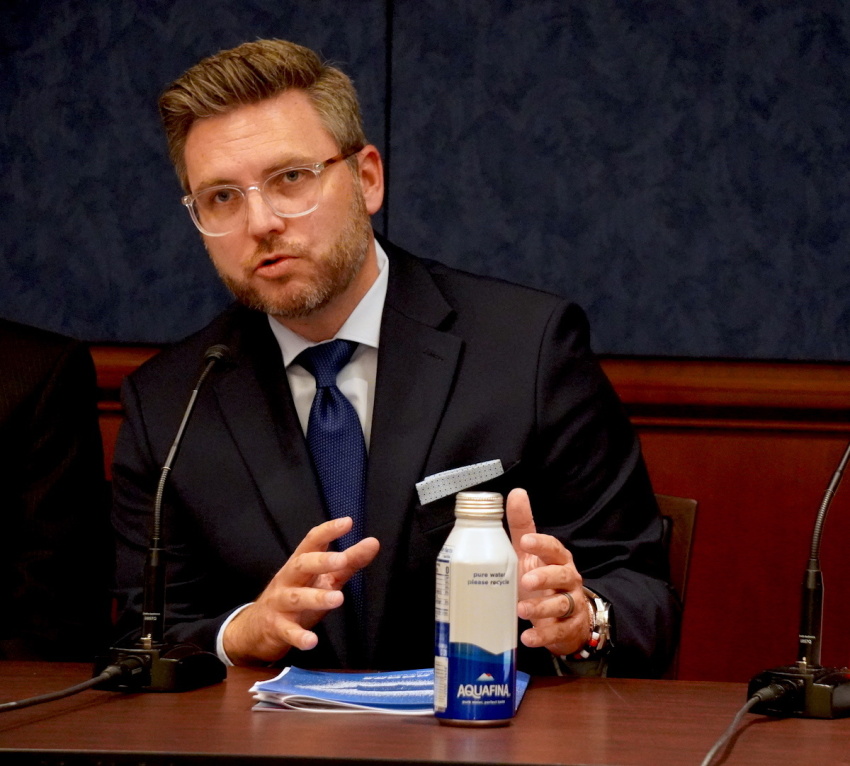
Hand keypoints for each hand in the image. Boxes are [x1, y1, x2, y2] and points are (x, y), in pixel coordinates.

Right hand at [222, 516, 379, 664]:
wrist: (255, 628)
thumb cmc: (297, 595)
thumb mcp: (323, 578)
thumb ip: (349, 562)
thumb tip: (373, 543)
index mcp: (300, 563)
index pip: (312, 541)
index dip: (328, 530)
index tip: (348, 522)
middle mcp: (288, 579)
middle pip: (301, 565)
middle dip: (321, 561)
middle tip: (342, 560)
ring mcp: (280, 603)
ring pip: (296, 598)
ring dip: (316, 597)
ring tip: (338, 599)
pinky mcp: (276, 628)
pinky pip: (287, 632)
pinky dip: (299, 636)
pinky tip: (312, 641)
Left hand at [506, 488, 590, 656]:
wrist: (565, 618)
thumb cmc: (542, 578)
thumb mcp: (529, 554)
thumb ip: (523, 526)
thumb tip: (516, 492)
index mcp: (558, 559)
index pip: (554, 548)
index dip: (542, 544)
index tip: (526, 541)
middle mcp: (568, 580)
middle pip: (563, 575)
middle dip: (545, 577)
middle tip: (525, 580)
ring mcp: (571, 605)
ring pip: (561, 604)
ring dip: (542, 608)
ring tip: (522, 610)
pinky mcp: (568, 629)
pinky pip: (557, 633)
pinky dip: (542, 637)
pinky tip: (527, 638)